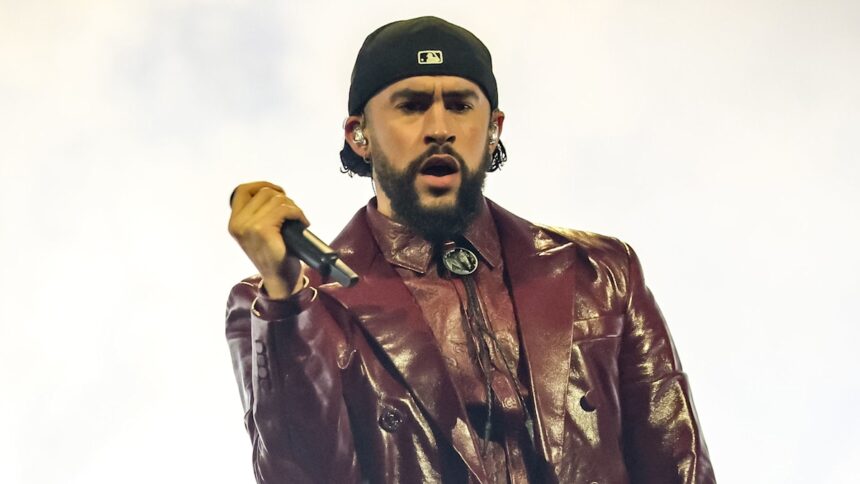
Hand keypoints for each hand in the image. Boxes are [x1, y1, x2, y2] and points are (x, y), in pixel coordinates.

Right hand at [228, 181, 308, 299]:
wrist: (280, 280)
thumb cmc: (274, 255)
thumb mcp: (259, 231)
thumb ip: (258, 213)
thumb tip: (274, 192)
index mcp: (234, 222)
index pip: (243, 190)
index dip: (262, 185)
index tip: (279, 192)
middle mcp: (237, 223)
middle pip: (264, 191)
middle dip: (283, 198)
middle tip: (293, 213)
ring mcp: (248, 226)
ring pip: (276, 199)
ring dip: (293, 207)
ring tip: (298, 219)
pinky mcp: (262, 230)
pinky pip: (284, 209)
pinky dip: (298, 213)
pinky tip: (302, 223)